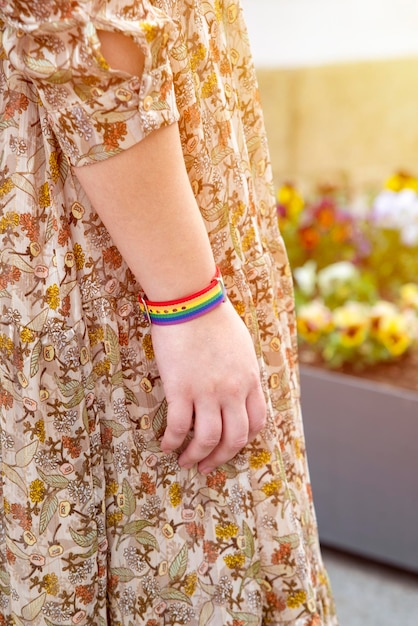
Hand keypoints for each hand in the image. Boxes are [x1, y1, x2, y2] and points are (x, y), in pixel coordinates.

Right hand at [151, 299, 266, 472]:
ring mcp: (207, 392)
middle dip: (221, 458)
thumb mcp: (242, 346)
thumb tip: (238, 386)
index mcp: (250, 380)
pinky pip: (178, 427)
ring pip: (207, 440)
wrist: (190, 301)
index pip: (257, 422)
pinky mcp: (180, 390)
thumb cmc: (214, 317)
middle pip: (234, 438)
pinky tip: (166, 445)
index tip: (230, 446)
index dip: (243, 440)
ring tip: (185, 461)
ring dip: (196, 456)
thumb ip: (243, 371)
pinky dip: (172, 442)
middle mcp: (233, 391)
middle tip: (207, 465)